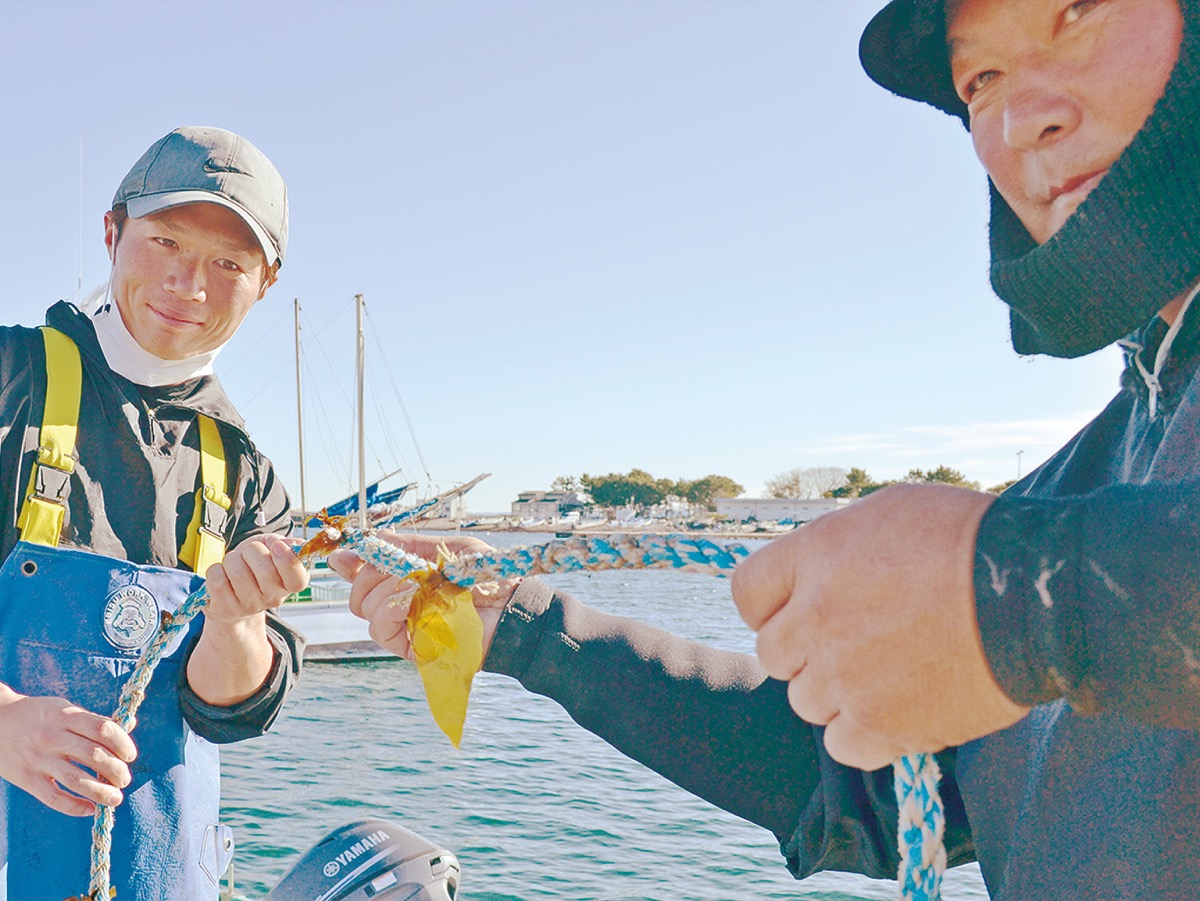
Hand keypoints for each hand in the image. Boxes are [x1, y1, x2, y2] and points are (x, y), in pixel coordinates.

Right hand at [0, 687, 136, 815]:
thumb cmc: (38, 716)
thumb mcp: (64, 709)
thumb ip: (94, 720)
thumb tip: (130, 723)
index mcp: (66, 716)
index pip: (102, 728)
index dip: (122, 743)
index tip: (130, 756)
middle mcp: (53, 737)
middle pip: (93, 755)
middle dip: (116, 770)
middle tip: (125, 779)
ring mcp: (39, 759)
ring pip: (76, 779)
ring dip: (101, 792)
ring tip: (116, 798)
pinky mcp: (26, 778)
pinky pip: (53, 798)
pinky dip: (75, 807)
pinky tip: (90, 809)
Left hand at [204, 533, 308, 623]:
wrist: (231, 593)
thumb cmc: (253, 566)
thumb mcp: (271, 549)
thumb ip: (285, 544)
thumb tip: (292, 544)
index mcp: (289, 583)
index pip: (297, 579)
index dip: (288, 561)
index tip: (277, 546)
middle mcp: (272, 598)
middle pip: (265, 571)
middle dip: (253, 550)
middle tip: (249, 553)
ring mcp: (249, 606)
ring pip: (239, 573)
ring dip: (233, 559)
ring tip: (234, 563)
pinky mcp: (226, 609)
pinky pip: (218, 581)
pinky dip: (216, 569)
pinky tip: (222, 574)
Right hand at [329, 532, 517, 663]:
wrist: (511, 607)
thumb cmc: (488, 576)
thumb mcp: (448, 549)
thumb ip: (409, 545)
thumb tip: (371, 537)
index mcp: (408, 581)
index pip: (366, 576)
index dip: (351, 566)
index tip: (341, 556)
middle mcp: (402, 606)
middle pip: (359, 593)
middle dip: (368, 574)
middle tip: (392, 566)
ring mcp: (405, 627)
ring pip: (366, 609)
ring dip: (385, 589)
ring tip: (416, 583)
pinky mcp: (411, 647)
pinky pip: (380, 628)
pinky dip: (390, 609)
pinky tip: (412, 598)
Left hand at [731, 484, 1028, 770]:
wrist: (1031, 592)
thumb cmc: (970, 538)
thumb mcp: (887, 512)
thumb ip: (835, 546)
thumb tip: (816, 570)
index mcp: (814, 557)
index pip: (747, 592)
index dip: (770, 605)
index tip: (797, 610)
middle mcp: (816, 618)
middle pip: (773, 654)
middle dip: (804, 651)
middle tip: (852, 643)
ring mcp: (844, 676)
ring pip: (805, 703)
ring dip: (835, 693)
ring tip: (886, 674)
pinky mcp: (882, 725)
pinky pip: (841, 746)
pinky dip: (862, 735)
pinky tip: (896, 711)